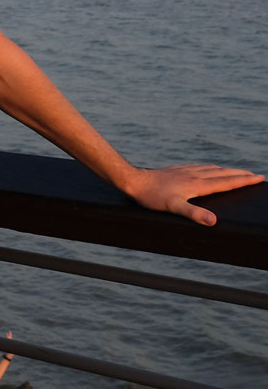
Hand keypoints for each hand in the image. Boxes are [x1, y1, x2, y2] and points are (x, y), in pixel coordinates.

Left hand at [122, 163, 264, 225]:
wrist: (133, 181)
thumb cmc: (152, 196)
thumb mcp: (173, 207)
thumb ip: (194, 214)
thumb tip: (214, 221)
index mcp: (197, 184)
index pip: (226, 182)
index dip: (244, 180)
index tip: (259, 178)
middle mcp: (194, 175)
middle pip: (223, 173)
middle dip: (240, 174)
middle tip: (255, 174)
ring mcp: (185, 171)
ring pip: (212, 169)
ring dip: (226, 170)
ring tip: (235, 172)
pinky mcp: (176, 170)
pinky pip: (199, 167)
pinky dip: (210, 168)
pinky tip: (207, 169)